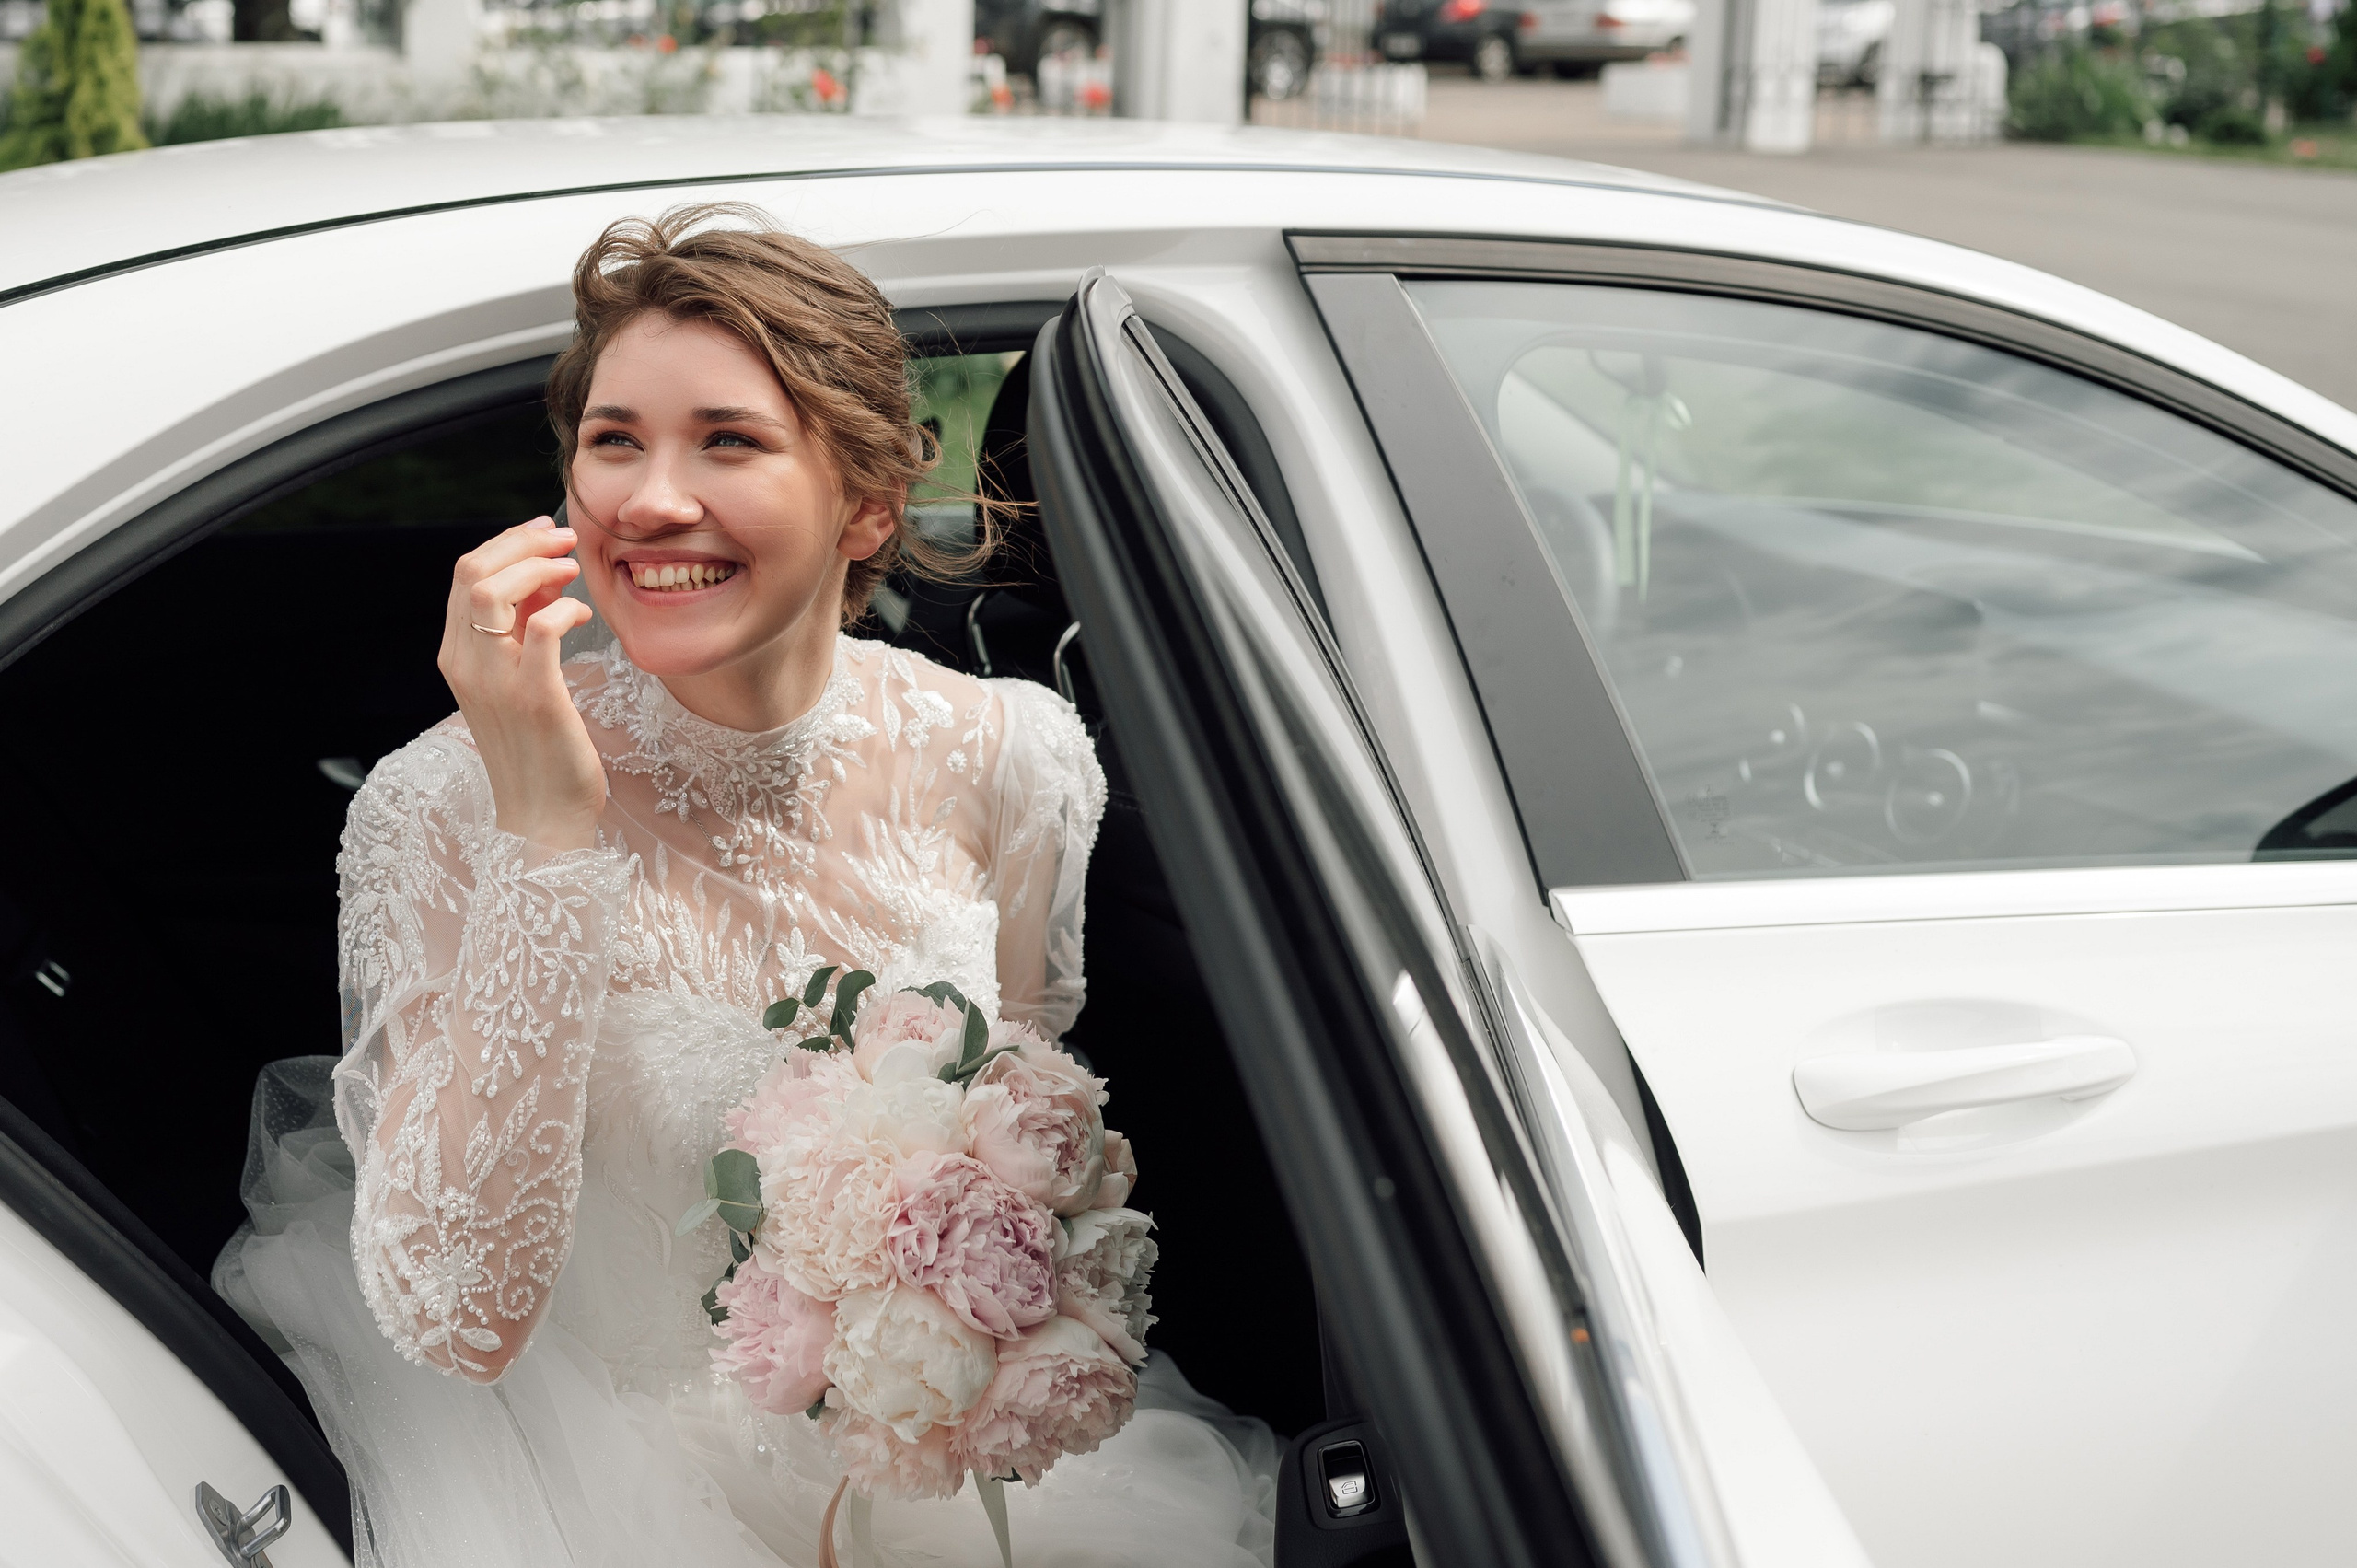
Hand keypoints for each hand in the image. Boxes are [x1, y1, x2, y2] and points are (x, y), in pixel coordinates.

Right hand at [438, 516, 605, 850]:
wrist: (542, 815)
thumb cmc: (539, 747)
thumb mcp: (518, 681)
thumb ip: (521, 630)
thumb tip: (543, 580)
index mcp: (456, 657)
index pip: (463, 575)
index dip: (506, 543)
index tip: (544, 532)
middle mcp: (466, 665)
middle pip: (472, 572)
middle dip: (521, 542)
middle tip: (564, 538)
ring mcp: (496, 682)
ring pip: (494, 592)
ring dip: (539, 567)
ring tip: (573, 569)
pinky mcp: (536, 698)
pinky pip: (542, 629)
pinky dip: (565, 608)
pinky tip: (583, 614)